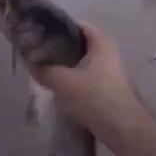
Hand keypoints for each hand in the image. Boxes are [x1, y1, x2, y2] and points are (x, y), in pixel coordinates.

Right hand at [31, 22, 146, 134]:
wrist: (122, 129)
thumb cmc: (95, 98)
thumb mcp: (63, 82)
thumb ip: (45, 70)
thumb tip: (33, 65)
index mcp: (102, 43)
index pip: (78, 26)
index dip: (58, 28)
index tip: (39, 34)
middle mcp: (109, 54)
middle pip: (80, 45)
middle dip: (59, 49)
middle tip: (38, 54)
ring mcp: (110, 73)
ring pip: (82, 64)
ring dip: (65, 67)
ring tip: (44, 71)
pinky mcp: (108, 91)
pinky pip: (86, 79)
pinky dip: (73, 81)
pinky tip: (59, 89)